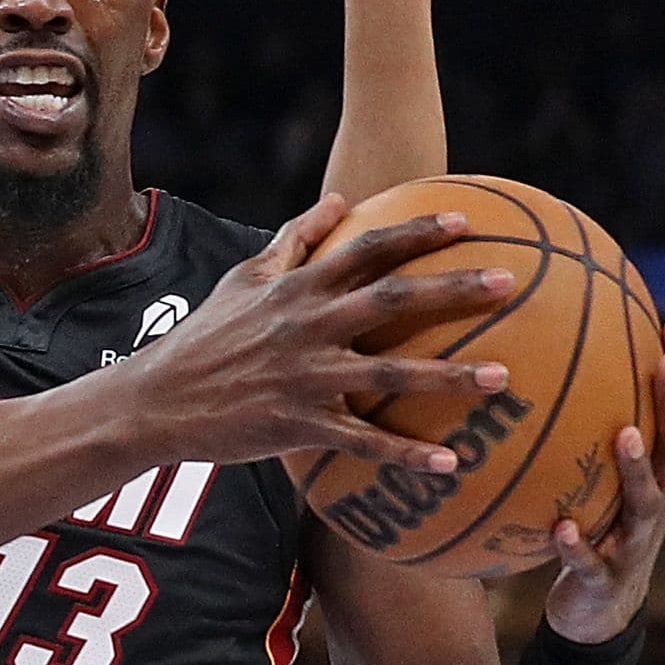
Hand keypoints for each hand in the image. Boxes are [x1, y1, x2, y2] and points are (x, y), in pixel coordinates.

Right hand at [127, 193, 518, 473]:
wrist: (155, 401)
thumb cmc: (204, 338)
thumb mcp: (243, 279)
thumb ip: (294, 240)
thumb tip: (339, 199)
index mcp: (296, 289)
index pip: (365, 249)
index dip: (415, 232)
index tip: (465, 221)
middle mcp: (305, 327)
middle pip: (390, 301)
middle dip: (452, 290)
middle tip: (509, 283)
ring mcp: (303, 378)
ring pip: (388, 375)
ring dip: (448, 377)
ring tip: (503, 377)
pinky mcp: (296, 426)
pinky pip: (361, 443)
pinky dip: (405, 455)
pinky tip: (450, 465)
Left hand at [544, 321, 664, 641]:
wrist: (596, 615)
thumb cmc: (594, 536)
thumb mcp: (592, 488)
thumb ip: (582, 442)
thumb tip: (544, 377)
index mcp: (654, 481)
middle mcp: (654, 506)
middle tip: (664, 363)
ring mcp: (633, 543)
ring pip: (644, 503)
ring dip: (636, 469)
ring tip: (623, 435)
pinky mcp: (604, 580)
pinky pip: (590, 562)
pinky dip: (578, 546)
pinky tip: (560, 528)